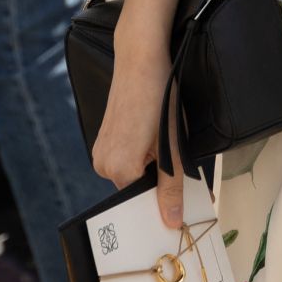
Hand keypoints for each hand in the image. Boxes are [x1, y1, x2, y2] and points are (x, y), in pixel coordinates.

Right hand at [92, 42, 184, 227]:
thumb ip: (171, 187)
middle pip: (136, 187)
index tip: (181, 194)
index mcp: (118, 170)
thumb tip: (171, 222)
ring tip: (163, 139)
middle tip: (175, 158)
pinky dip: (141, 152)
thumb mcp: (173, 146)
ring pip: (131, 171)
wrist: (140, 59)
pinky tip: (153, 133)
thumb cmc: (159, 98)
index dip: (164, 198)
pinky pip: (125, 157)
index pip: (142, 202)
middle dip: (157, 179)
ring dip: (150, 164)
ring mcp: (100, 150)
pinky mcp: (103, 138)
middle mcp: (102, 165)